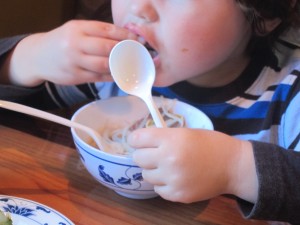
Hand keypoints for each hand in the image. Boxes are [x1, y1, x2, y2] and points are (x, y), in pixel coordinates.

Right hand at [8, 20, 138, 86]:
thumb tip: (124, 37)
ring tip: (133, 65)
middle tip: (138, 53)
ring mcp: (74, 61)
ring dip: (121, 66)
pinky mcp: (75, 76)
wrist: (38, 56)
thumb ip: (97, 32)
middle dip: (126, 51)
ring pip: (104, 65)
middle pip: (107, 48)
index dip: (125, 35)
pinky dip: (112, 76)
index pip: (107, 30)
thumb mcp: (75, 30)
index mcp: (78, 28)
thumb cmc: (62, 42)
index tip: (137, 39)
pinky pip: (99, 77)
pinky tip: (121, 74)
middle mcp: (75, 43)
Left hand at [128, 128, 257, 202]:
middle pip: (138, 158)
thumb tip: (142, 142)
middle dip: (144, 155)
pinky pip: (158, 189)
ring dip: (153, 170)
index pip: (137, 139)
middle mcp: (168, 159)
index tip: (139, 141)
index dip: (137, 139)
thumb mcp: (186, 132)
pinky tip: (175, 178)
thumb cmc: (210, 144)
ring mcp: (172, 179)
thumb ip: (163, 137)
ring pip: (146, 175)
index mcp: (171, 139)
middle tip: (155, 154)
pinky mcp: (177, 195)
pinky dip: (163, 184)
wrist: (233, 166)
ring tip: (168, 167)